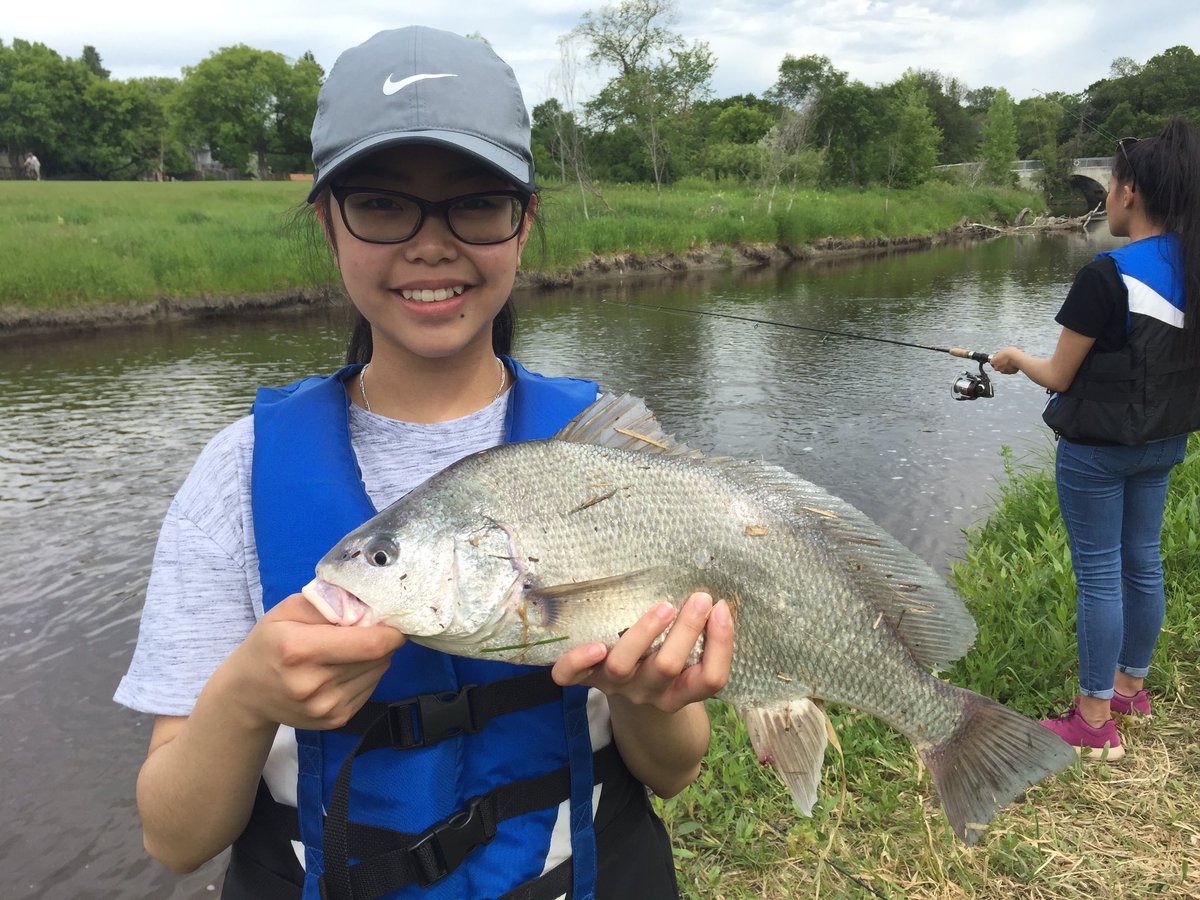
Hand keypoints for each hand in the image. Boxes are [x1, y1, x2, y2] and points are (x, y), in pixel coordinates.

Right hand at [224, 593, 406, 731]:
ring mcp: (325, 708)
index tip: (394, 620)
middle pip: (377, 658)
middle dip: (383, 640)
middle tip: (371, 628)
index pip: (369, 644)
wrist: (248, 694)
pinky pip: (370, 689)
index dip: (391, 632)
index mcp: (300, 650)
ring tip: (353, 648)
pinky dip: (367, 674)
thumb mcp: (288, 610)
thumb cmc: (269, 643)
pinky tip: (345, 667)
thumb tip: (369, 605)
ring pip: (377, 673)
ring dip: (376, 657)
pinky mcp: (335, 721)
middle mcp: (313, 684)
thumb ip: (329, 602)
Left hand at [550, 592, 732, 713]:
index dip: (721, 645)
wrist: (626, 688)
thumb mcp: (688, 656)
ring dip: (643, 633)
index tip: (721, 607)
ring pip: (623, 665)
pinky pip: (571, 676)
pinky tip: (595, 644)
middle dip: (686, 629)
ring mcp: (615, 685)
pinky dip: (579, 661)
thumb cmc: (663, 658)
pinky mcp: (586, 677)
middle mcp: (649, 692)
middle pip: (668, 667)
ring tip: (663, 607)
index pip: (711, 679)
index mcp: (681, 691)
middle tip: (700, 597)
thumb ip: (701, 634)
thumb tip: (714, 594)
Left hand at [990, 347, 1023, 374]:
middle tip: (1004, 360)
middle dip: (999, 364)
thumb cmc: (1009, 353)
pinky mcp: (1009, 373)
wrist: (1017, 358)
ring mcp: (1003, 371)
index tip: (998, 358)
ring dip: (1005, 366)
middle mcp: (997, 367)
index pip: (991, 362)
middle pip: (996, 367)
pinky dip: (1010, 368)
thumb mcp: (1003, 351)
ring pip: (1003, 369)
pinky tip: (1014, 364)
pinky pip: (1009, 371)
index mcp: (993, 361)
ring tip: (1010, 361)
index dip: (995, 360)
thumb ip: (999, 355)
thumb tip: (999, 356)